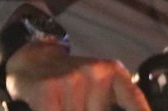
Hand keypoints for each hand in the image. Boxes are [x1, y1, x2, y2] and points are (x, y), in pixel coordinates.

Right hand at [5, 41, 151, 110]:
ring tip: (65, 103)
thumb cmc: (70, 82)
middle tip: (82, 105)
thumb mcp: (99, 88)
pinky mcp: (48, 89)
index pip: (134, 99)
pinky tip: (53, 106)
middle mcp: (96, 73)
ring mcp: (72, 80)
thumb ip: (111, 103)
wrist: (34, 61)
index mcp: (114, 74)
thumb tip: (123, 110)